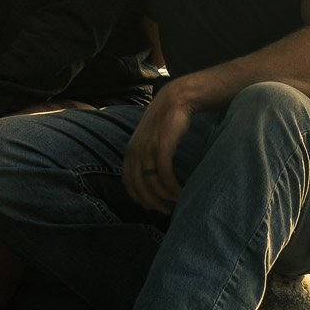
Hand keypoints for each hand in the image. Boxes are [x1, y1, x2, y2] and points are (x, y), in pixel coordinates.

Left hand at [123, 89, 193, 212]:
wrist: (177, 98)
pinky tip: (180, 192)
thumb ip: (145, 156)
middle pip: (140, 187)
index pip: (129, 184)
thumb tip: (150, 178)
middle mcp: (135, 151)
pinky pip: (165, 174)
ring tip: (176, 201)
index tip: (153, 207)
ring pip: (152, 183)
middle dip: (152, 203)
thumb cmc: (166, 121)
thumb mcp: (149, 139)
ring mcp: (148, 148)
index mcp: (129, 151)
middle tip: (166, 211)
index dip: (140, 199)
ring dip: (164, 197)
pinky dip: (172, 187)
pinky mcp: (162, 146)